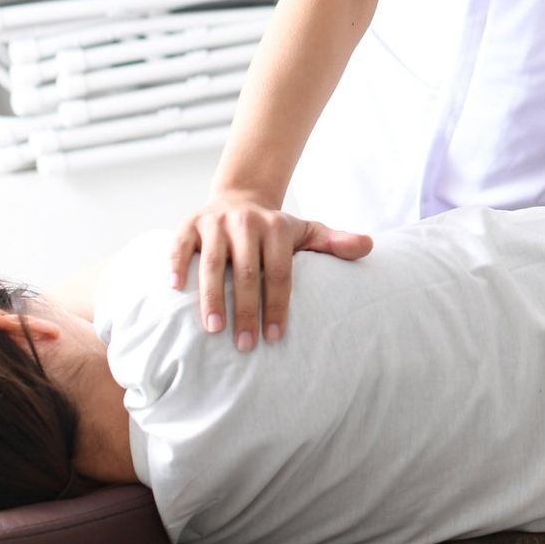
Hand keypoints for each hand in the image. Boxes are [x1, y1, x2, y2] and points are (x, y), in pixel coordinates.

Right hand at [170, 192, 372, 350]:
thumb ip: (335, 242)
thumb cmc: (275, 230)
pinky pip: (180, 246)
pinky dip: (176, 266)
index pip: (280, 274)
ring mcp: (216, 223)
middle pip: (247, 273)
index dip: (278, 306)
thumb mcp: (307, 232)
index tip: (275, 337)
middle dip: (247, 311)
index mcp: (277, 228)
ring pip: (212, 264)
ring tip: (214, 330)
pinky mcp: (189, 224)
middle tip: (245, 345)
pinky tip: (175, 291)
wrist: (240, 198)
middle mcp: (246, 223)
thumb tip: (368, 246)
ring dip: (212, 298)